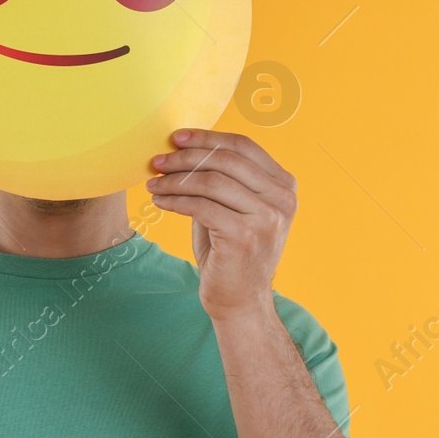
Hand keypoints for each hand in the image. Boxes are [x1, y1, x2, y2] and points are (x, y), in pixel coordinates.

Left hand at [147, 129, 296, 320]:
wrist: (240, 301)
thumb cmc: (232, 252)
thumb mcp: (235, 208)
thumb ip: (223, 178)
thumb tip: (184, 146)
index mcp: (284, 185)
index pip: (243, 146)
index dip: (207, 137)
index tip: (176, 138)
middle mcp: (282, 198)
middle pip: (225, 159)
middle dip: (185, 157)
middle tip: (157, 161)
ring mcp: (266, 217)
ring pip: (211, 181)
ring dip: (175, 180)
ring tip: (154, 183)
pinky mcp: (244, 235)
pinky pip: (200, 206)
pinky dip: (175, 200)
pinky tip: (160, 202)